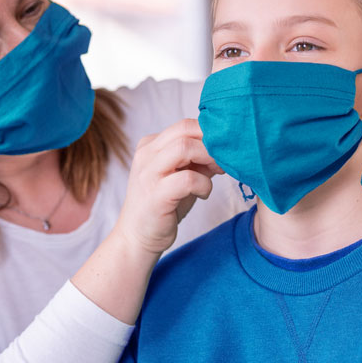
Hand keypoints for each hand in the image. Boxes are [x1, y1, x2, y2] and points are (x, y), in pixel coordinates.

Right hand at [117, 119, 223, 254]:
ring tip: (215, 173)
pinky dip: (204, 185)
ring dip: (208, 158)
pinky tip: (204, 194)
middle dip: (211, 142)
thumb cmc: (163, 206)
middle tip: (223, 160)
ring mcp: (148, 174)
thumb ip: (198, 160)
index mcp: (150, 145)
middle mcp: (146, 154)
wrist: (137, 238)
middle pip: (185, 130)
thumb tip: (224, 148)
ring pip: (184, 148)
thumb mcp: (181, 176)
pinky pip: (187, 179)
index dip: (209, 134)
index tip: (223, 151)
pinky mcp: (155, 195)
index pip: (185, 125)